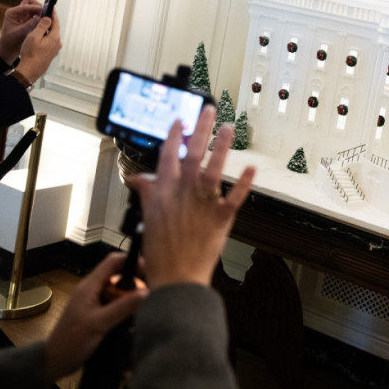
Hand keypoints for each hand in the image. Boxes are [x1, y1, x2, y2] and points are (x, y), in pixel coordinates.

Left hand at [0, 0, 43, 64]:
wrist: (8, 49)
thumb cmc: (10, 41)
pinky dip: (41, 17)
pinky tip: (45, 22)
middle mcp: (18, 13)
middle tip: (46, 13)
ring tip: (47, 18)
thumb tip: (43, 17)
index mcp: (12, 13)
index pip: (26, 5)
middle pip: (31, 3)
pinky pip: (36, 16)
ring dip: (41, 12)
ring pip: (35, 9)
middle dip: (38, 7)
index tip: (44, 10)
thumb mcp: (21, 32)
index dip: (36, 7)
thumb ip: (31, 24)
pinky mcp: (28, 21)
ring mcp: (23, 17)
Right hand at [15, 14, 61, 82]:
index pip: (56, 22)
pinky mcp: (52, 53)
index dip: (53, 14)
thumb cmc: (31, 55)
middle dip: (50, 21)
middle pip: (55, 29)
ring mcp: (55, 49)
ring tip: (41, 25)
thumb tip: (48, 19)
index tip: (52, 8)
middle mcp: (57, 43)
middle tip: (46, 14)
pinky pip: (50, 42)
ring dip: (47, 30)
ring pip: (52, 36)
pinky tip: (40, 38)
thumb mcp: (34, 37)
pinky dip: (46, 37)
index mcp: (54, 38)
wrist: (30, 70)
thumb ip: (42, 26)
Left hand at [44, 252, 145, 379]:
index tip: (148, 271)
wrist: (55, 360)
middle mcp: (91, 289)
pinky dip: (124, 304)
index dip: (131, 261)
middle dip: (134, 279)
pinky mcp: (95, 311)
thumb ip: (123, 307)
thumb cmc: (72, 341)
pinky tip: (132, 314)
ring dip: (129, 293)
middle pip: (117, 273)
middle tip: (148, 290)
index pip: (113, 261)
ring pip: (116, 288)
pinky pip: (114, 300)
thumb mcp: (99, 323)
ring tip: (143, 302)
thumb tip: (146, 292)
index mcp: (89, 286)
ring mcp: (92, 300)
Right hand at [129, 106, 255, 287]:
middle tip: (210, 110)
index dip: (174, 135)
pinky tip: (252, 169)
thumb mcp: (147, 218)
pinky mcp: (220, 218)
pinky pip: (234, 197)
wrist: (175, 278)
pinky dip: (243, 183)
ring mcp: (201, 205)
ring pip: (213, 169)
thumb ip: (147, 193)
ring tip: (229, 129)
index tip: (180, 119)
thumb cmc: (161, 252)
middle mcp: (182, 194)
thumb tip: (137, 179)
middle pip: (192, 154)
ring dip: (222, 148)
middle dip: (201, 129)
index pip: (168, 156)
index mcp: (163, 193)